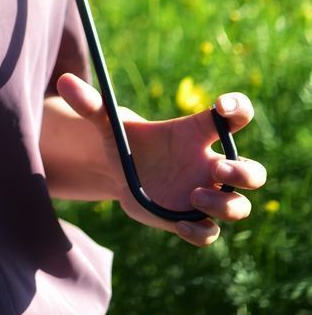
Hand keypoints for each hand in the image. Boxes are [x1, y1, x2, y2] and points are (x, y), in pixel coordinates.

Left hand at [56, 73, 266, 246]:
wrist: (119, 174)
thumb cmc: (124, 142)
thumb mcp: (107, 124)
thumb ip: (91, 104)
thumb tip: (63, 80)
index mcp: (197, 134)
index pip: (234, 115)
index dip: (238, 106)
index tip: (222, 104)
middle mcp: (209, 166)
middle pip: (252, 172)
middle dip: (244, 172)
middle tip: (214, 167)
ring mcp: (205, 196)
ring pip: (240, 207)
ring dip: (226, 204)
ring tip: (195, 195)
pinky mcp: (190, 221)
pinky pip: (210, 234)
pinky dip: (200, 232)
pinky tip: (178, 224)